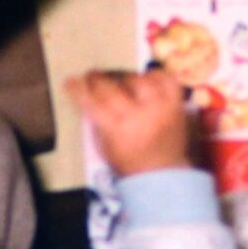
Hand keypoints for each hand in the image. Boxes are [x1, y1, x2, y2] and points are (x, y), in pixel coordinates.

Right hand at [68, 69, 195, 176]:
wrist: (161, 171)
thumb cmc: (127, 160)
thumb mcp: (103, 145)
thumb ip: (96, 119)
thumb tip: (87, 93)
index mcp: (117, 129)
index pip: (92, 103)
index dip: (78, 90)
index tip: (71, 81)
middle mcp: (139, 116)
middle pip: (112, 88)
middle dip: (97, 80)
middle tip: (92, 77)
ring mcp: (160, 108)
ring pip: (139, 79)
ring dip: (126, 79)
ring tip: (122, 84)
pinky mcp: (176, 104)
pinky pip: (166, 79)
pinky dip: (155, 76)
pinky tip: (147, 82)